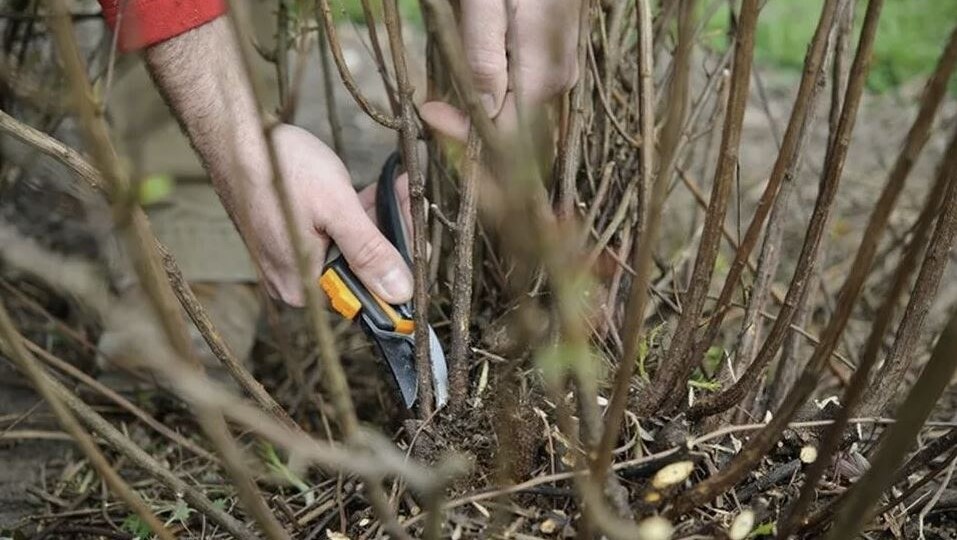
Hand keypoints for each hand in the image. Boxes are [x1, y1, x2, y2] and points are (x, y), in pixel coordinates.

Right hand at [233, 124, 412, 306]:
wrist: (236, 132)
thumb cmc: (280, 167)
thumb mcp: (336, 209)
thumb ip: (369, 253)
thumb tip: (399, 292)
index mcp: (304, 286)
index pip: (367, 293)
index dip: (400, 267)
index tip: (425, 240)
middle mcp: (297, 280)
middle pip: (362, 269)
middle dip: (393, 234)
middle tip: (412, 200)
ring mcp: (294, 257)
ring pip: (353, 246)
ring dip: (380, 218)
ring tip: (400, 187)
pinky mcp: (294, 235)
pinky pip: (337, 232)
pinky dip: (359, 212)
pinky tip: (380, 189)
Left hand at [421, 0, 581, 140]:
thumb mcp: (485, 4)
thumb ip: (484, 57)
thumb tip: (483, 112)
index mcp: (544, 75)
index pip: (505, 131)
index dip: (465, 129)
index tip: (429, 111)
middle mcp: (558, 80)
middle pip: (511, 123)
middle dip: (469, 120)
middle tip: (431, 107)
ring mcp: (559, 69)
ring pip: (515, 107)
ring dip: (479, 105)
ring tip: (447, 91)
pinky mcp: (554, 57)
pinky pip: (522, 87)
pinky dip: (494, 87)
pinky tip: (473, 72)